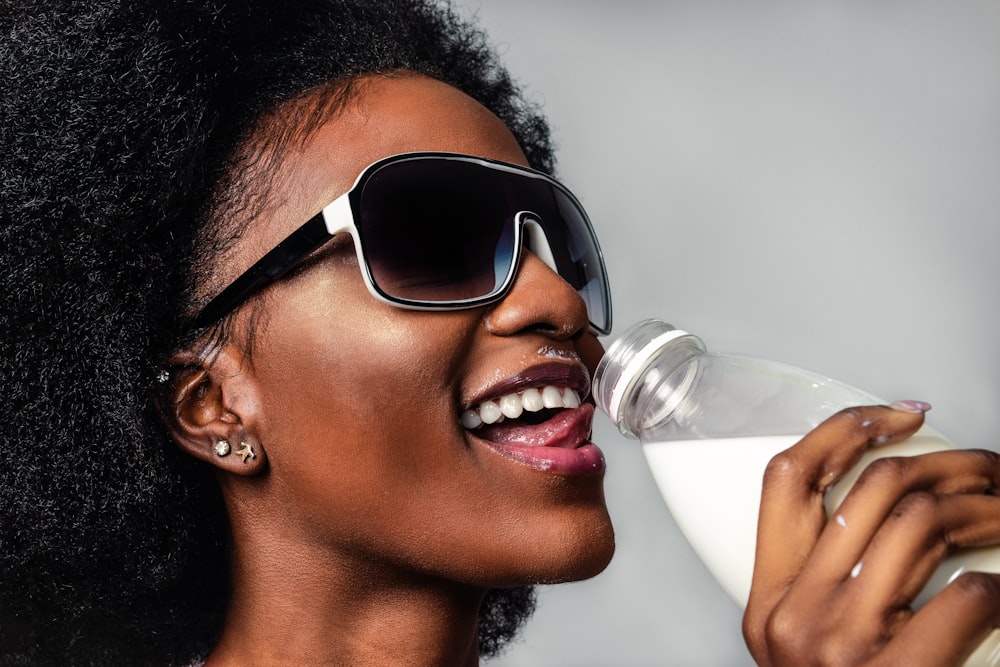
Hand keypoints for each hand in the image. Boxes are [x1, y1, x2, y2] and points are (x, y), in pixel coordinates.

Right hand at [744, 404, 999, 665]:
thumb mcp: (804, 648)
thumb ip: (825, 590)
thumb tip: (892, 526)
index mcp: (768, 603)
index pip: (787, 481)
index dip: (844, 430)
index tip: (897, 416)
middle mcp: (796, 614)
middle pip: (872, 490)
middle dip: (946, 461)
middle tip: (986, 468)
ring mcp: (842, 642)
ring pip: (920, 522)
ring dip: (984, 506)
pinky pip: (964, 594)